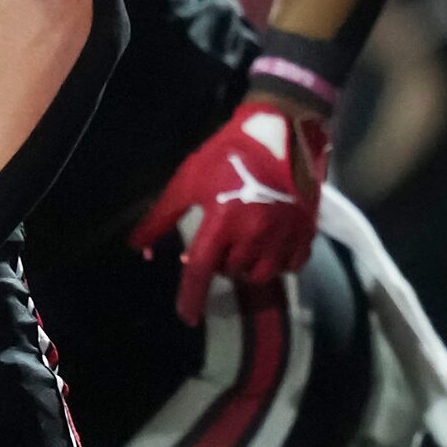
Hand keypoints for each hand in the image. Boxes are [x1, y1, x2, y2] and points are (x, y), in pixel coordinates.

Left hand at [131, 102, 328, 323]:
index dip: (192, 297)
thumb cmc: (226, 154)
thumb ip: (162, 217)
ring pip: (262, 275)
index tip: (187, 317)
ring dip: (247, 269)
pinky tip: (268, 249)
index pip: (202, 271)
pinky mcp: (307, 230)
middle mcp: (255, 234)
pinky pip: (292, 266)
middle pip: (232, 273)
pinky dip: (277, 265)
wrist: (278, 130)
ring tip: (240, 250)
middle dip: (220, 265)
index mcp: (223, 220)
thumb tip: (138, 248)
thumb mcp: (188, 180)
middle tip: (217, 245)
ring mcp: (285, 234)